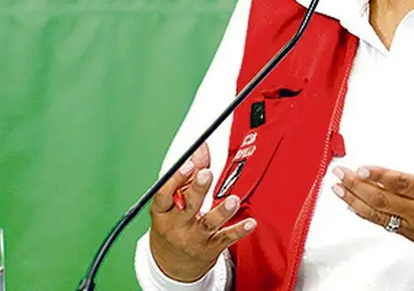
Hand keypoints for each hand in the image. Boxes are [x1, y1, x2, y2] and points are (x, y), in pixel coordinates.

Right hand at [149, 143, 256, 281]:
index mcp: (163, 212)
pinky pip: (226, 238)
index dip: (175, 179)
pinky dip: (239, 230)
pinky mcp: (210, 248)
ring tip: (232, 200)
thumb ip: (188, 175)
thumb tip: (201, 148)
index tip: (188, 165)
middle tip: (207, 174)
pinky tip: (250, 222)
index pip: (164, 195)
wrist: (171, 266)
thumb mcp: (172, 202)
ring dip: (221, 212)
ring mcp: (194, 238)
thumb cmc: (173, 224)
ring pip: (208, 224)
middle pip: (188, 206)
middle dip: (197, 189)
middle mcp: (176, 226)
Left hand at [332, 128, 413, 270]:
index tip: (363, 168)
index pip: (404, 184)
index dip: (381, 176)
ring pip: (379, 213)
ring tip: (337, 187)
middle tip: (340, 172)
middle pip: (384, 198)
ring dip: (355, 199)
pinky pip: (384, 224)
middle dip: (357, 185)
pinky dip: (366, 214)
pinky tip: (353, 205)